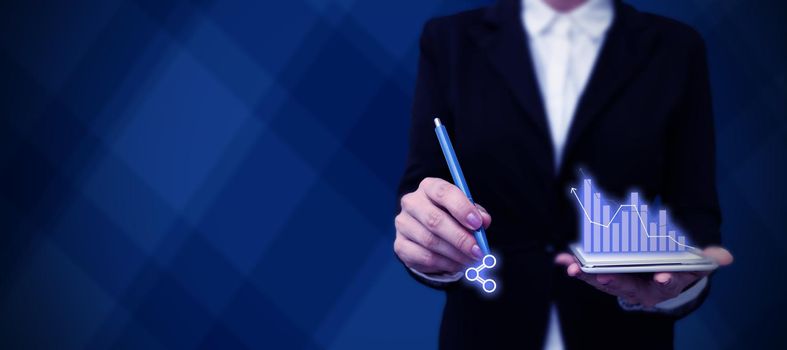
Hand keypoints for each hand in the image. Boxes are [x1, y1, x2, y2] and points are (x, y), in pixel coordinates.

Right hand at [394, 177, 491, 273]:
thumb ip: (477, 214)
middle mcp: (411, 202)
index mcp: (429, 187)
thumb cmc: (451, 217)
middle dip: (460, 238)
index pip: (443, 192)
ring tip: (472, 260)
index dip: (461, 208)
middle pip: (434, 220)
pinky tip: (457, 265)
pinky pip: (424, 257)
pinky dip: (445, 264)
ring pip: (430, 241)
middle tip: (478, 251)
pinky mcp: (400, 245)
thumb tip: (484, 221)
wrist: (428, 234)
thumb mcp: (466, 212)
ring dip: (455, 254)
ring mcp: (403, 224)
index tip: (478, 224)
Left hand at [555, 247, 733, 307]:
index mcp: (662, 286)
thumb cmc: (675, 269)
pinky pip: (589, 273)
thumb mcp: (693, 266)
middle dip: (613, 280)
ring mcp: (620, 284)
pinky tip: (561, 260)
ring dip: (586, 274)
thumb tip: (726, 257)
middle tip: (601, 275)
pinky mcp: (605, 278)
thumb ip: (706, 259)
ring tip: (572, 267)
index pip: (664, 285)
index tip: (662, 277)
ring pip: (602, 280)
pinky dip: (576, 266)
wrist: (658, 281)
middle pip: (626, 285)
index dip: (664, 280)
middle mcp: (640, 288)